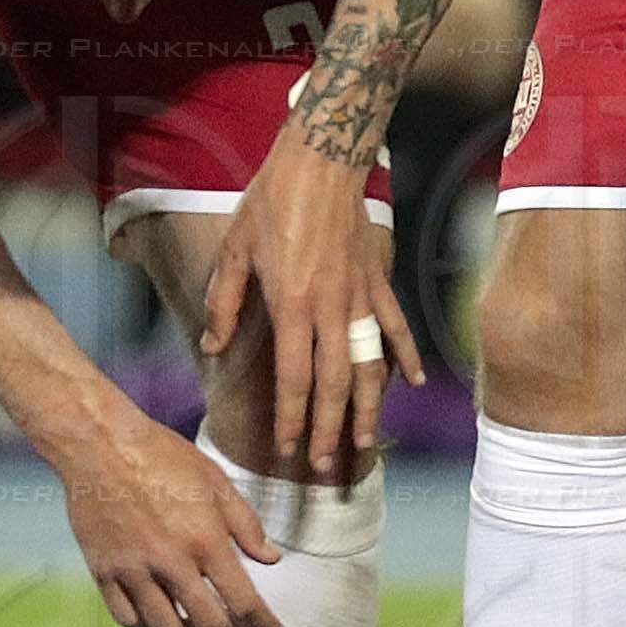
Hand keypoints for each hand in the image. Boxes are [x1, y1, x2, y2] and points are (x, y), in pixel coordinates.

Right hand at [63, 405, 284, 626]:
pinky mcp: (104, 573)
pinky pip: (128, 618)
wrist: (101, 444)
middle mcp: (171, 562)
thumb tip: (271, 559)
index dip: (263, 624)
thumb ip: (246, 524)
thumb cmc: (162, 455)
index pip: (243, 600)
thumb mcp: (215, 480)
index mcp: (205, 538)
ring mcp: (134, 571)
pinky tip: (159, 619)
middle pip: (208, 623)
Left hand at [199, 130, 423, 476]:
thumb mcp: (235, 248)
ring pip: (368, 365)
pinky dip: (405, 355)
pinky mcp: (376, 279)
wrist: (323, 159)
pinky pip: (395, 325)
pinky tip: (412, 383)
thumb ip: (224, 302)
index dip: (292, 418)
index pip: (294, 377)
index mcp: (292, 304)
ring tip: (363, 442)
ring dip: (366, 407)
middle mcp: (330, 309)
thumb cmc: (273, 200)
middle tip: (325, 467)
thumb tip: (213, 346)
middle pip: (334, 384)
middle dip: (329, 429)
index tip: (289, 449)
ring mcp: (359, 296)